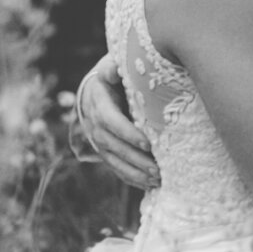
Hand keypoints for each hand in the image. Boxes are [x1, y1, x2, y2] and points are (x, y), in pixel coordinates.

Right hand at [73, 55, 158, 189]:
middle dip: (136, 159)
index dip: (127, 134)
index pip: (110, 121)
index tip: (147, 143)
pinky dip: (133, 178)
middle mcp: (94, 125)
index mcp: (98, 103)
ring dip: (136, 172)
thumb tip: (114, 69)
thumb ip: (114, 67)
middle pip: (114, 146)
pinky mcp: (106, 152)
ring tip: (158, 179)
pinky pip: (117, 169)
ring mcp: (99, 142)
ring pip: (115, 161)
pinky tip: (150, 185)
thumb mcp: (112, 66)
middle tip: (158, 168)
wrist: (96, 90)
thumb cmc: (113, 76)